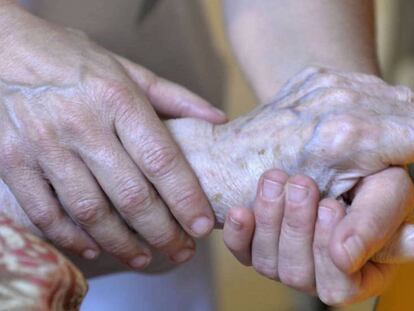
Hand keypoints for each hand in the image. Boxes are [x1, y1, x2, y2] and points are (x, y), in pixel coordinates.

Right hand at [0, 4, 225, 267]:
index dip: (185, 199)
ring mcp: (44, 145)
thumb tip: (219, 120)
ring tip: (146, 258)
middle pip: (130, 195)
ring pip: (90, 211)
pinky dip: (71, 237)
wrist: (6, 50)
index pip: (161, 160)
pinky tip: (94, 247)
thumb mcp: (129, 71)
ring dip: (122, 243)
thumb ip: (176, 98)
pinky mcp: (13, 161)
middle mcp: (82, 125)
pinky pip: (45, 212)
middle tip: (180, 251)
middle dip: (161, 232)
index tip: (201, 226)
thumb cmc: (76, 61)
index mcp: (118, 100)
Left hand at [223, 168, 413, 304]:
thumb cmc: (369, 170)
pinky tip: (242, 209)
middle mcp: (322, 272)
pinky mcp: (259, 246)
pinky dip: (239, 232)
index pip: (341, 283)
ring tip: (277, 181)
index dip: (329, 247)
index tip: (330, 205)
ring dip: (269, 220)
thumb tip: (344, 256)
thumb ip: (378, 218)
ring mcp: (288, 259)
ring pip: (268, 265)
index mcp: (363, 269)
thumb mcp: (388, 185)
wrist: (332, 151)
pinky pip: (241, 252)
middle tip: (302, 184)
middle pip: (298, 275)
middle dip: (297, 227)